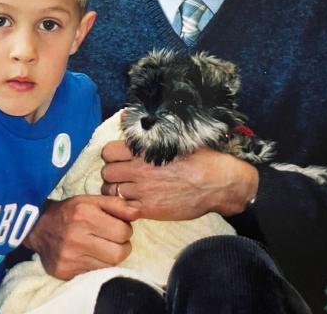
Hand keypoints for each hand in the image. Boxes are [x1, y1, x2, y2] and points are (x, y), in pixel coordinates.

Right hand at [23, 195, 138, 279]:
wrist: (38, 227)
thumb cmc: (70, 211)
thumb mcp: (91, 200)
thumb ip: (116, 204)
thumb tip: (137, 213)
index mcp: (84, 215)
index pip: (123, 232)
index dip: (126, 230)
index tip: (119, 227)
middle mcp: (76, 237)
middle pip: (119, 253)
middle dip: (123, 246)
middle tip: (116, 240)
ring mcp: (70, 257)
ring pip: (109, 266)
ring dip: (112, 257)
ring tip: (104, 246)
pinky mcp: (66, 272)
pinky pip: (95, 273)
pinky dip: (99, 265)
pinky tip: (92, 255)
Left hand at [101, 141, 257, 219]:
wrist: (218, 183)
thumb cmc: (199, 157)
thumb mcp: (175, 137)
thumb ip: (148, 130)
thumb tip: (126, 116)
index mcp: (144, 150)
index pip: (108, 152)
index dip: (112, 155)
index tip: (120, 157)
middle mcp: (139, 170)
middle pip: (107, 172)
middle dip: (113, 171)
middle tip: (123, 174)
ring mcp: (143, 191)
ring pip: (111, 191)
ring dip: (116, 189)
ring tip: (126, 188)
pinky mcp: (149, 210)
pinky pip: (121, 209)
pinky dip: (121, 206)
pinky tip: (131, 202)